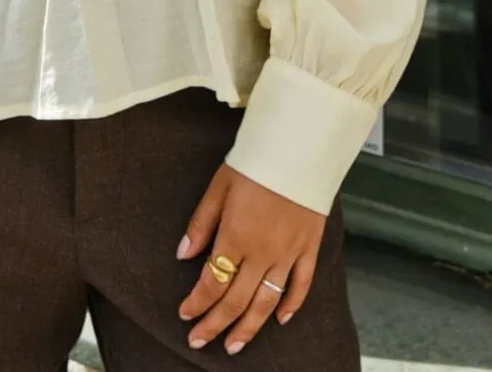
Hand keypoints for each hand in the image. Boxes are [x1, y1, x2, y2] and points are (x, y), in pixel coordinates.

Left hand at [176, 162, 324, 354]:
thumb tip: (182, 255)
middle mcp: (262, 253)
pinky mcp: (309, 247)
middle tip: (199, 341)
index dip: (197, 303)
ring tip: (233, 345)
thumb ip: (201, 223)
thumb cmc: (255, 162)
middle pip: (235, 301)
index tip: (185, 315)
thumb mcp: (219, 186)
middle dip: (214, 325)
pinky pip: (301, 286)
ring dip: (248, 328)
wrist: (300, 145)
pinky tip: (280, 320)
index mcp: (235, 236)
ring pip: (266, 303)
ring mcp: (288, 253)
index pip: (212, 283)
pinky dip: (291, 306)